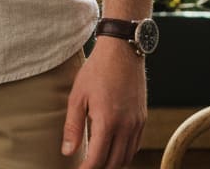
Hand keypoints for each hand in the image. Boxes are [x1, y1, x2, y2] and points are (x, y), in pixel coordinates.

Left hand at [62, 38, 146, 168]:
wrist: (122, 52)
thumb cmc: (96, 70)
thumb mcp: (77, 95)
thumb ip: (73, 126)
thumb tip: (67, 152)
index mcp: (108, 122)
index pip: (98, 159)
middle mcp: (126, 127)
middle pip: (114, 163)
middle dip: (100, 168)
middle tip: (86, 167)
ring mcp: (137, 124)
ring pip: (127, 157)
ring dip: (113, 163)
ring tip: (98, 162)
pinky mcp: (142, 119)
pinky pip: (135, 145)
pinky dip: (124, 153)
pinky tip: (113, 150)